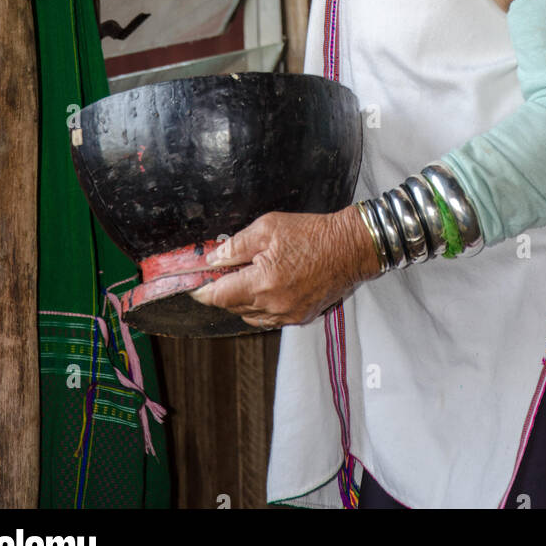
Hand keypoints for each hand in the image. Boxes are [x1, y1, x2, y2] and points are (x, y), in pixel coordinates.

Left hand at [189, 206, 382, 327]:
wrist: (350, 248)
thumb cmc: (313, 233)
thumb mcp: (269, 227)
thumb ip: (237, 245)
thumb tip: (215, 259)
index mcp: (263, 282)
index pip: (220, 296)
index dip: (204, 292)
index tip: (195, 287)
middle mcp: (274, 304)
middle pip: (233, 307)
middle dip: (225, 291)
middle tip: (225, 272)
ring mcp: (288, 314)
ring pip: (250, 316)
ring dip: (243, 300)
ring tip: (249, 277)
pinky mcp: (300, 317)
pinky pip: (269, 319)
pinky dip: (262, 307)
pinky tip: (267, 287)